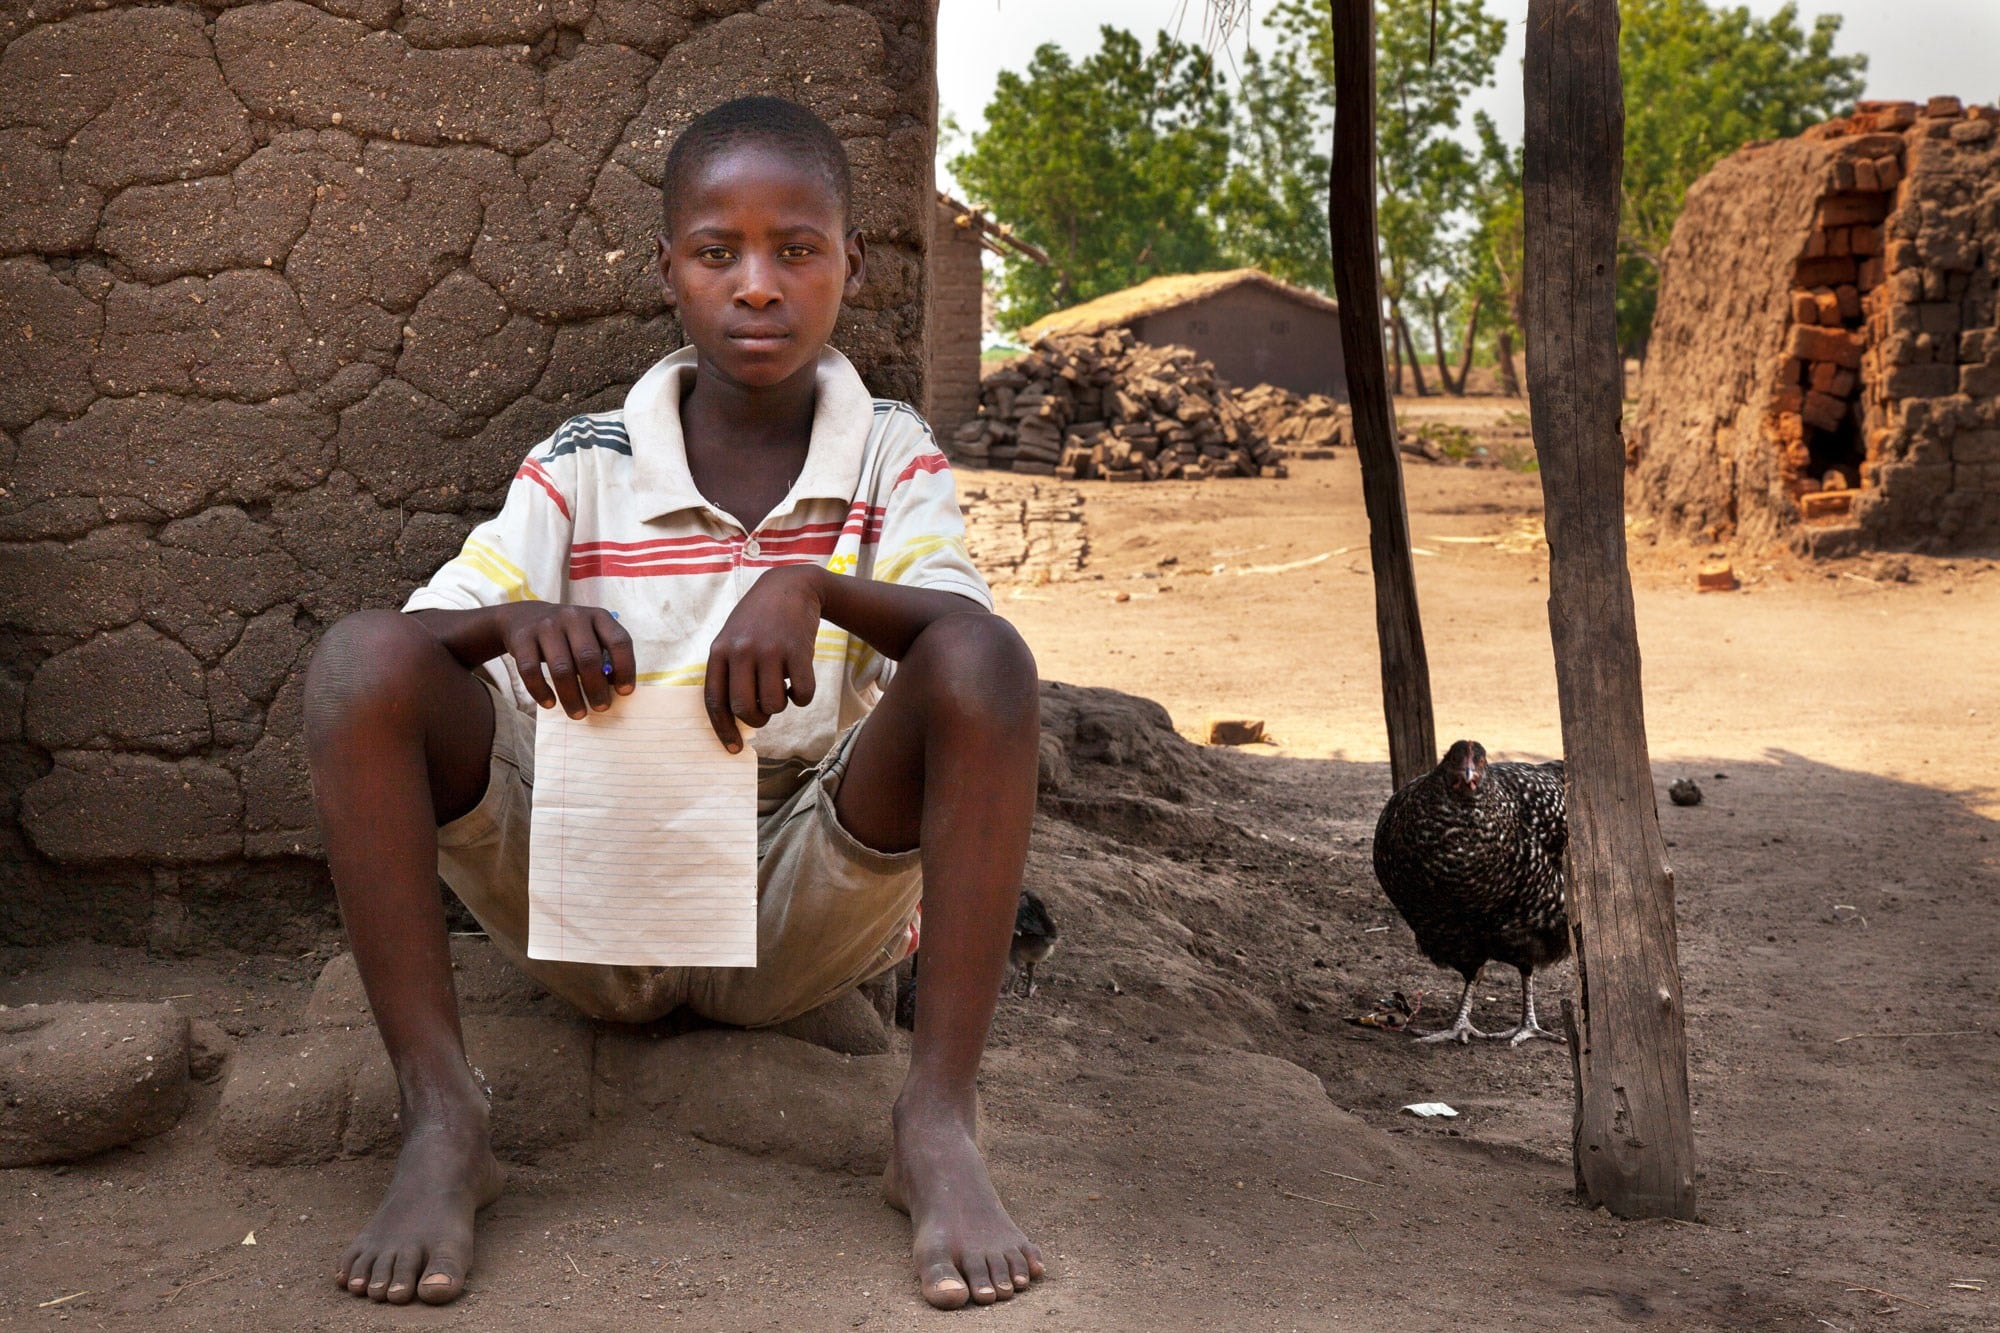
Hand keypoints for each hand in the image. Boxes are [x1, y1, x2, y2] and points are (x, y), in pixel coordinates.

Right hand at [497, 602, 634, 718]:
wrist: (524, 617)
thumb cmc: (567, 636)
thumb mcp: (589, 637)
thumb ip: (603, 657)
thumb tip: (614, 691)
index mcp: (598, 616)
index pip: (619, 640)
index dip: (625, 668)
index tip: (625, 692)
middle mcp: (573, 617)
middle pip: (588, 658)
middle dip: (596, 688)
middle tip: (601, 708)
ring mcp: (546, 626)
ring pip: (561, 668)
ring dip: (571, 697)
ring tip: (578, 714)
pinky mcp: (522, 639)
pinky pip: (531, 671)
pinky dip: (541, 691)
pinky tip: (550, 704)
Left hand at [705, 566, 822, 752]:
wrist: (791, 587)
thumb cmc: (758, 620)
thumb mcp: (733, 638)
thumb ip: (729, 672)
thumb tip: (736, 718)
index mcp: (720, 651)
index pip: (715, 700)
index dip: (723, 729)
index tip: (733, 748)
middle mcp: (742, 650)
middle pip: (744, 708)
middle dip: (756, 719)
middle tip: (764, 712)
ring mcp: (771, 650)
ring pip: (774, 704)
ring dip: (780, 706)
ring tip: (782, 688)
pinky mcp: (798, 650)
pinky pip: (802, 694)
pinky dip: (802, 697)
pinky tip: (799, 682)